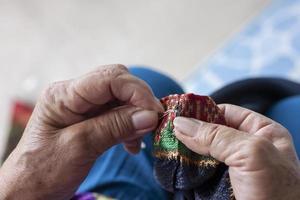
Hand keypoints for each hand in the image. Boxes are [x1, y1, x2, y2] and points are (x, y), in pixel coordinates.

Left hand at [0, 64, 162, 199]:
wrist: (28, 190)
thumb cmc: (41, 172)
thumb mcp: (78, 148)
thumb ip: (114, 128)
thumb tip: (150, 115)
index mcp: (64, 95)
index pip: (108, 78)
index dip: (136, 91)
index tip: (154, 113)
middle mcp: (74, 94)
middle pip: (117, 82)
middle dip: (139, 100)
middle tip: (152, 123)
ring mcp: (82, 106)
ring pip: (120, 97)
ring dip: (137, 114)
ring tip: (140, 137)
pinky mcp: (90, 118)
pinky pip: (117, 113)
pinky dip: (130, 124)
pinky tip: (131, 143)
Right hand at [173, 104, 299, 199]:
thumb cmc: (278, 195)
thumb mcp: (251, 154)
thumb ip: (216, 135)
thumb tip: (182, 123)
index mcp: (263, 132)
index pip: (225, 112)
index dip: (202, 111)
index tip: (179, 114)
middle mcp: (246, 148)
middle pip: (209, 132)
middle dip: (189, 132)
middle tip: (167, 131)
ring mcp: (231, 168)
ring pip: (200, 152)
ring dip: (184, 150)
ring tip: (166, 146)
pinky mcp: (218, 185)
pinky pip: (197, 171)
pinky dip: (184, 168)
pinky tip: (174, 163)